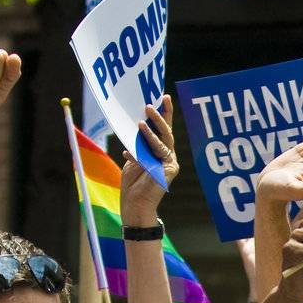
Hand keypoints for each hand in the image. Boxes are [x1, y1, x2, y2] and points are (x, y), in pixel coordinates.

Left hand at [122, 96, 179, 223]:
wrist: (136, 205)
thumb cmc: (133, 185)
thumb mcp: (133, 160)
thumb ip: (137, 146)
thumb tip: (136, 129)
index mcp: (158, 153)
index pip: (161, 131)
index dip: (162, 115)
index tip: (160, 98)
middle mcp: (167, 156)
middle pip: (167, 131)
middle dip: (164, 113)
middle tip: (160, 98)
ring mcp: (170, 162)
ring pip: (165, 137)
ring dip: (156, 121)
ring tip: (147, 110)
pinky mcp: (170, 168)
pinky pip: (160, 149)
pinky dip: (151, 138)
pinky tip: (143, 128)